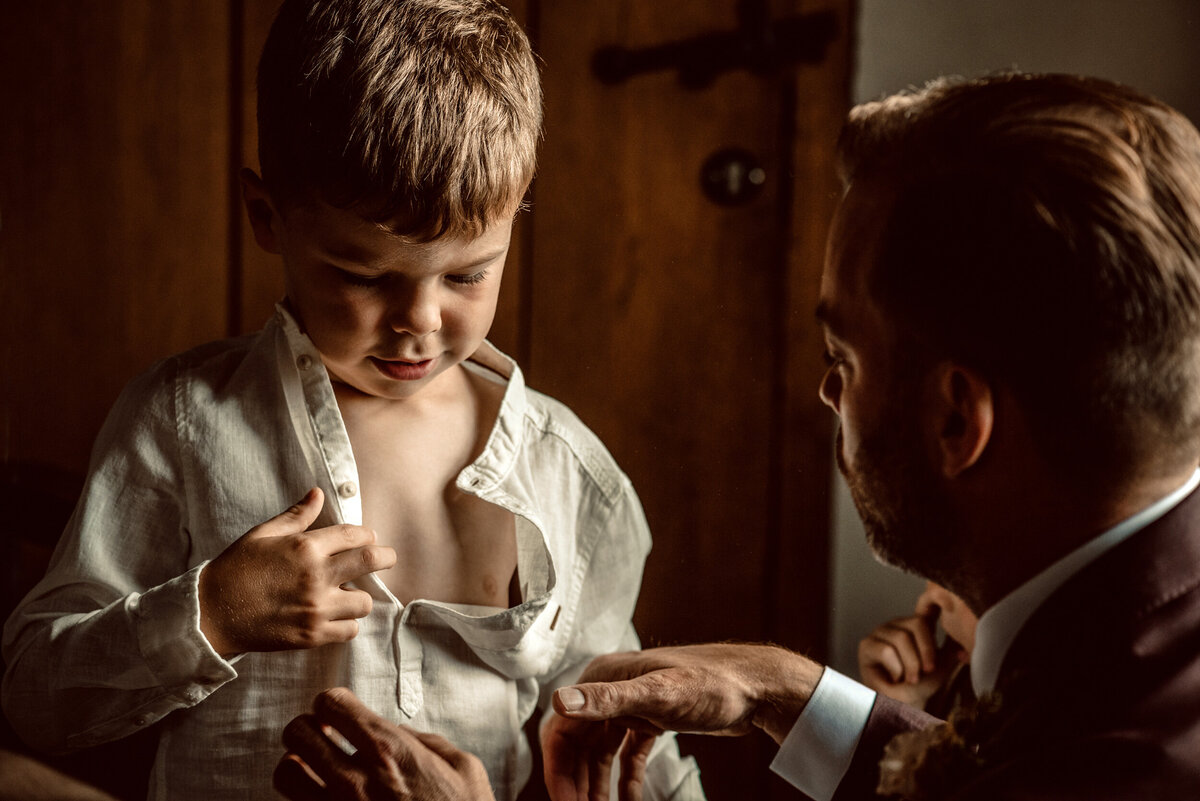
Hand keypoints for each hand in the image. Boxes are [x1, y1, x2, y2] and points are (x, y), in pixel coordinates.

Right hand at [199, 488, 395, 655]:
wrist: (210, 614)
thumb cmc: (235, 570)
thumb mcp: (262, 534)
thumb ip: (296, 516)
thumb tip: (318, 493)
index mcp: (305, 548)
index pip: (355, 535)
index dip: (367, 535)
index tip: (368, 538)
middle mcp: (316, 577)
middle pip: (372, 562)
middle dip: (386, 557)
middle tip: (387, 558)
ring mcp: (316, 609)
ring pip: (365, 602)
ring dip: (360, 596)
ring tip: (348, 594)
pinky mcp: (311, 636)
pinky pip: (350, 631)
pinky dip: (347, 624)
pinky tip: (336, 617)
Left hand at [274, 688, 493, 800]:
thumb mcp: (464, 768)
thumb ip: (427, 742)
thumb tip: (402, 733)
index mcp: (391, 752)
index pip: (332, 704)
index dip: (332, 702)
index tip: (339, 712)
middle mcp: (357, 780)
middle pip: (298, 733)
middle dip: (308, 728)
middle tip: (322, 734)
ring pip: (286, 773)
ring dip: (297, 764)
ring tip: (313, 766)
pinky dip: (305, 797)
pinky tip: (323, 795)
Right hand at [546, 644, 820, 799]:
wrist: (758, 685)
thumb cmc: (712, 682)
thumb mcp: (659, 693)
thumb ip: (608, 699)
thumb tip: (561, 701)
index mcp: (603, 678)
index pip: (563, 730)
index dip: (559, 771)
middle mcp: (612, 690)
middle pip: (578, 744)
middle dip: (577, 783)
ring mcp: (632, 705)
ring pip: (601, 753)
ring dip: (596, 785)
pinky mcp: (652, 719)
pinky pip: (627, 754)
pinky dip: (624, 780)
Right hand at [857, 611, 947, 707]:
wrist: (901, 706)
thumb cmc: (918, 686)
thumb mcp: (941, 666)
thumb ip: (950, 649)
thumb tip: (966, 637)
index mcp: (915, 626)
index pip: (926, 612)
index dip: (934, 613)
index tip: (945, 632)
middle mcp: (897, 625)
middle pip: (916, 624)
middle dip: (926, 651)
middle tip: (928, 671)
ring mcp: (880, 633)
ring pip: (901, 638)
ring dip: (911, 664)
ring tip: (911, 679)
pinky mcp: (866, 645)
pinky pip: (886, 650)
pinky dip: (896, 669)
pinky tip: (895, 678)